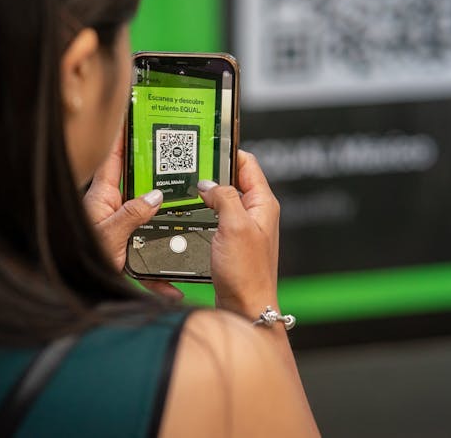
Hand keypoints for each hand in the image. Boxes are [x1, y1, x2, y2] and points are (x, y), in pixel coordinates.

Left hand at [83, 131, 183, 299]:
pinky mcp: (125, 251)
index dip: (123, 134)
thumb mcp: (108, 236)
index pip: (113, 157)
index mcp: (102, 197)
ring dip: (165, 223)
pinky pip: (147, 258)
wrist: (70, 292)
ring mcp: (119, 228)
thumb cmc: (74, 262)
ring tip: (187, 212)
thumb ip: (132, 214)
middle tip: (178, 157)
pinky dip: (160, 273)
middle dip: (157, 172)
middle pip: (138, 183)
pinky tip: (172, 288)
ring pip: (148, 218)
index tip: (135, 113)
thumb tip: (155, 195)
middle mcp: (111, 209)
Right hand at [197, 150, 279, 318]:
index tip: (207, 143)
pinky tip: (191, 213)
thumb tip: (208, 184)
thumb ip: (223, 198)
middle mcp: (256, 213)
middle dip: (213, 171)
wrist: (245, 308)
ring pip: (224, 198)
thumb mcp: (234, 226)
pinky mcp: (232, 241)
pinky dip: (205, 211)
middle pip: (234, 179)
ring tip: (187, 186)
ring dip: (207, 193)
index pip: (247, 163)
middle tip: (190, 164)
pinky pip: (218, 217)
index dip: (228, 151)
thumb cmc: (247, 273)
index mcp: (263, 203)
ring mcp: (245, 227)